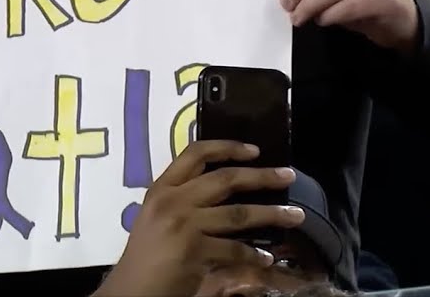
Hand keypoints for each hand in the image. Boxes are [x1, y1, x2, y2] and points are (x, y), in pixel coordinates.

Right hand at [95, 141, 301, 296]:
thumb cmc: (146, 254)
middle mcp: (172, 201)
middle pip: (224, 179)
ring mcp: (183, 225)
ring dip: (272, 214)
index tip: (255, 150)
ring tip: (296, 215)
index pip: (194, 154)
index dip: (227, 147)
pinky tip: (267, 258)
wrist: (133, 287)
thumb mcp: (158, 217)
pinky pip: (235, 249)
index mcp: (161, 188)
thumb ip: (185, 201)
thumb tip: (228, 193)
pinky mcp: (194, 251)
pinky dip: (254, 254)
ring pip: (238, 213)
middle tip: (289, 175)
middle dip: (261, 176)